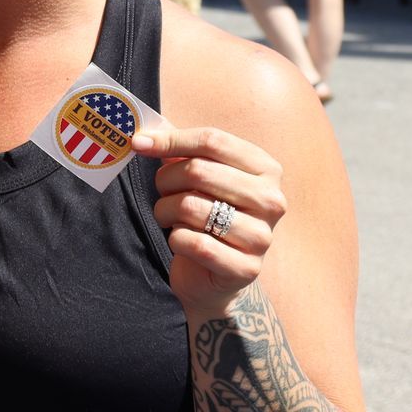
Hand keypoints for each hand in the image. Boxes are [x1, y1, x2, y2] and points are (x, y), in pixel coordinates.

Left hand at [133, 125, 287, 320]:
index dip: (171, 140)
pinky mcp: (246, 268)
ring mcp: (262, 236)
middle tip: (161, 191)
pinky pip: (194, 243)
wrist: (216, 276)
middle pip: (199, 170)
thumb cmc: (206, 216)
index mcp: (265, 168)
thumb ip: (179, 151)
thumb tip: (143, 134)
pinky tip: (180, 241)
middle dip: (166, 180)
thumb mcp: (199, 178)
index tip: (139, 143)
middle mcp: (271, 200)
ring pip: (191, 206)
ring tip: (169, 217)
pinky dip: (176, 239)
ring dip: (166, 211)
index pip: (213, 140)